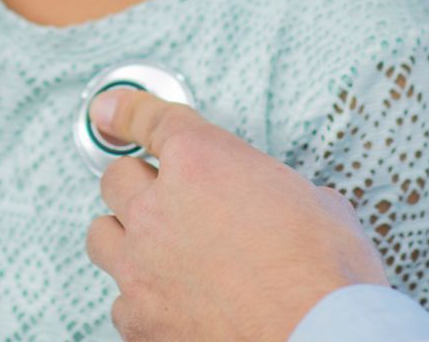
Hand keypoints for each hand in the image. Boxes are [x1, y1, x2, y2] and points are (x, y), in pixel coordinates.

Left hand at [85, 89, 389, 340]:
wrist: (319, 340)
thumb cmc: (325, 277)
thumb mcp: (314, 201)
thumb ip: (275, 187)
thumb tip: (286, 203)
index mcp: (200, 161)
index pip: (147, 119)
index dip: (125, 109)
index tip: (109, 110)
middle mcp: (159, 209)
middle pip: (116, 178)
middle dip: (139, 184)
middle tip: (166, 199)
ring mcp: (142, 268)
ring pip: (103, 236)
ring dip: (127, 236)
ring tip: (159, 250)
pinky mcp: (140, 323)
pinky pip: (121, 299)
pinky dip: (142, 297)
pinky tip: (174, 303)